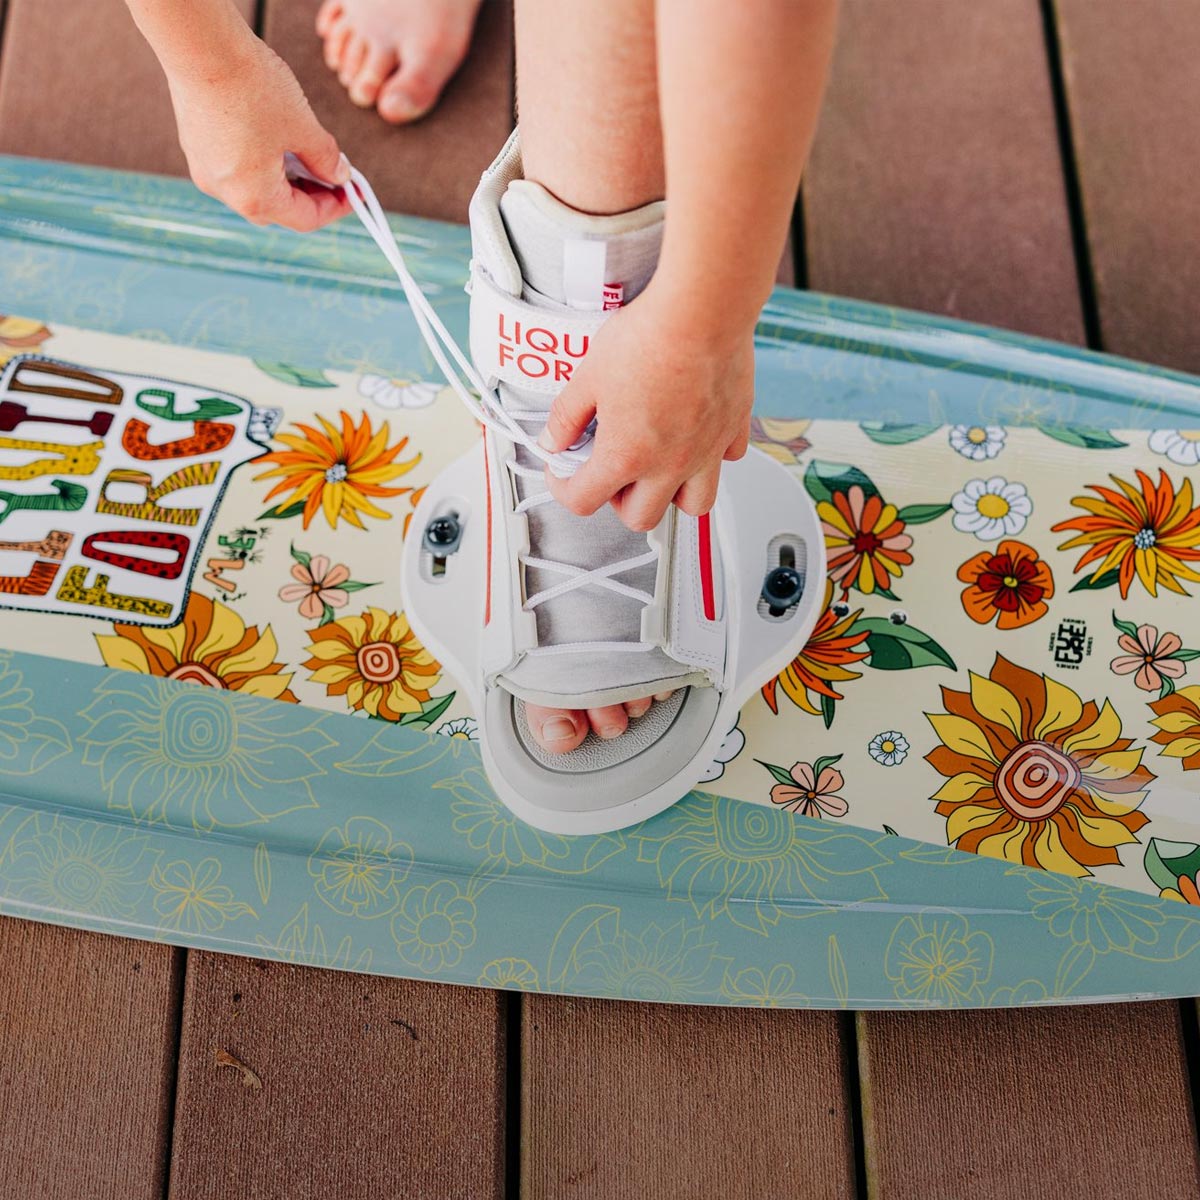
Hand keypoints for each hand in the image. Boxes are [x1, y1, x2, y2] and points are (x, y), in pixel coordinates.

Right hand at [166, 38, 351, 230]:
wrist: (199, 43)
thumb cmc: (251, 87)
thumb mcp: (303, 127)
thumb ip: (326, 159)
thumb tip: (338, 175)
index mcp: (254, 197)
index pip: (305, 219)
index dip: (335, 208)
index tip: (354, 193)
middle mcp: (224, 192)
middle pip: (279, 209)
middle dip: (310, 195)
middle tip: (333, 175)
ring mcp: (205, 169)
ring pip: (256, 188)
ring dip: (286, 178)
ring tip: (307, 153)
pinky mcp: (196, 146)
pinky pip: (236, 168)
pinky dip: (262, 163)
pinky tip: (277, 139)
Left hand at [538, 282, 753, 531]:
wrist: (702, 311)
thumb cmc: (650, 338)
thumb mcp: (588, 376)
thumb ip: (566, 417)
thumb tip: (554, 439)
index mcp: (626, 456)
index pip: (583, 500)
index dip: (563, 488)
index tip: (563, 474)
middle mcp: (669, 465)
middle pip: (639, 517)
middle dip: (617, 501)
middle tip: (609, 472)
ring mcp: (705, 452)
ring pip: (694, 505)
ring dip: (671, 496)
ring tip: (657, 469)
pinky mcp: (732, 430)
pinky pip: (725, 462)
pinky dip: (709, 458)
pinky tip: (694, 436)